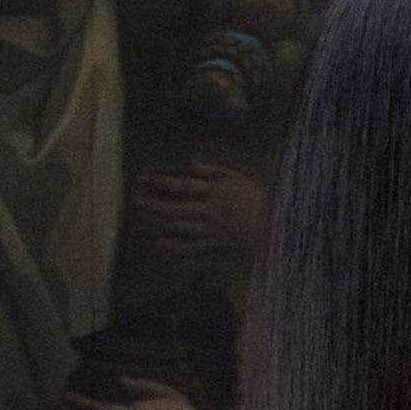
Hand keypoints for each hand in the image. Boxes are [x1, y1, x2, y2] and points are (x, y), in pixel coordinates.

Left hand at [129, 153, 267, 263]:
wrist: (275, 228)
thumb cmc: (257, 198)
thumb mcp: (238, 177)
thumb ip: (213, 170)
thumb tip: (190, 161)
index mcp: (216, 193)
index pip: (185, 187)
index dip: (163, 183)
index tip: (145, 178)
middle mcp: (210, 213)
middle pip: (175, 211)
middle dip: (153, 207)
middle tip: (135, 201)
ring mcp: (211, 232)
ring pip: (179, 230)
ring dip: (157, 226)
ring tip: (140, 220)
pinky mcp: (214, 245)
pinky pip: (190, 248)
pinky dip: (172, 247)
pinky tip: (158, 244)